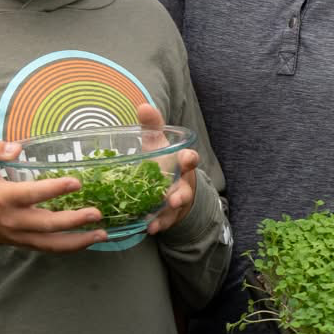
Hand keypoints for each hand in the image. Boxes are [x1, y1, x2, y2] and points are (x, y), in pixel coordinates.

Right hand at [0, 136, 108, 251]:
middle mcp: (13, 221)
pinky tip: (88, 240)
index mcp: (3, 198)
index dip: (54, 189)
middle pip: (47, 224)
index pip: (32, 195)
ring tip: (102, 234)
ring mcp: (19, 236)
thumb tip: (16, 148)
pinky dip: (69, 247)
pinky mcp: (23, 243)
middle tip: (97, 213)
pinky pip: (48, 249)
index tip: (76, 183)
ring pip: (51, 244)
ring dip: (78, 241)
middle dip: (73, 221)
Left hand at [136, 102, 201, 236]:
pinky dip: (157, 225)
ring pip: (174, 209)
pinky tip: (149, 228)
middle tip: (173, 198)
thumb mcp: (157, 143)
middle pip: (184, 189)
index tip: (188, 158)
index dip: (189, 159)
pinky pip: (164, 222)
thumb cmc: (162, 162)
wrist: (169, 188)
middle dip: (180, 194)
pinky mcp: (168, 216)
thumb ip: (152, 126)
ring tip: (157, 219)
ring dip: (168, 214)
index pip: (190, 159)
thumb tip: (143, 105)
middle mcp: (182, 183)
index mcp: (182, 163)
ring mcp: (176, 202)